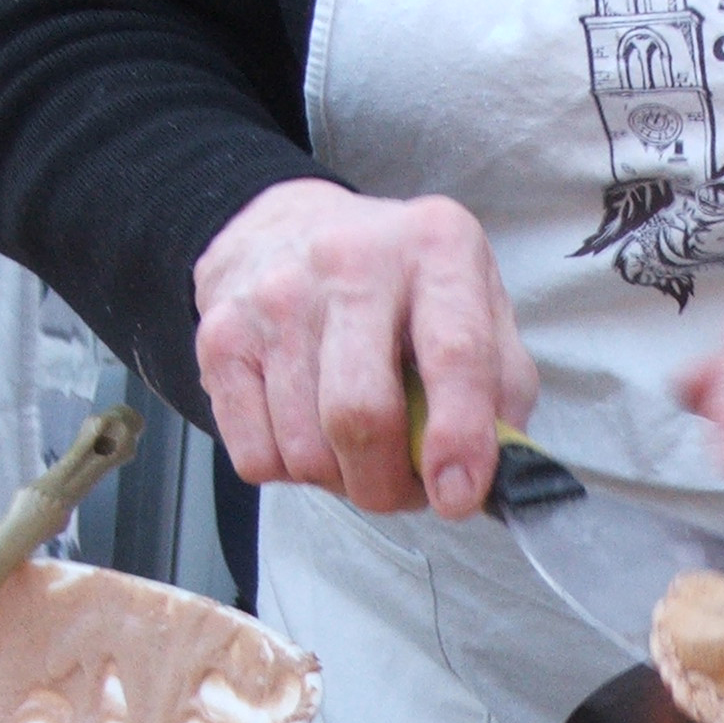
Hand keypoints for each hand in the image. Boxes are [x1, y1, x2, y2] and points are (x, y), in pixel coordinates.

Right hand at [193, 178, 536, 516]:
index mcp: (436, 248)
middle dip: (389, 484)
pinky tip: (311, 432)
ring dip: (343, 481)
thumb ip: (502, 388)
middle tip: (408, 489)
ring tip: (362, 453)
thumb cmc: (406, 286)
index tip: (458, 496)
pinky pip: (257, 457)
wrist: (294, 226)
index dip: (459, 439)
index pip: (453, 353)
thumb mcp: (478, 307)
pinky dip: (292, 471)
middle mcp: (350, 262)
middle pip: (361, 415)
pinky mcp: (220, 337)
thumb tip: (489, 474)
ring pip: (306, 450)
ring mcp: (276, 297)